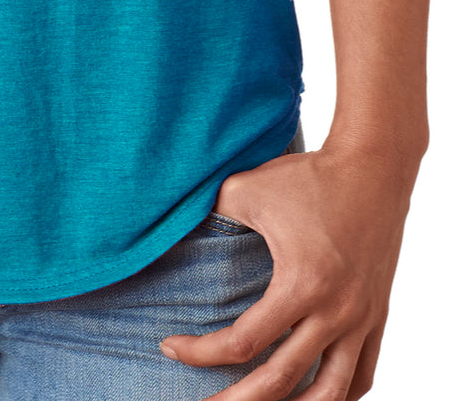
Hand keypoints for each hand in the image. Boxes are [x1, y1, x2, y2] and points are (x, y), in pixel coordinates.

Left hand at [156, 138, 421, 398]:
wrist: (373, 168)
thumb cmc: (307, 177)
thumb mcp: (247, 188)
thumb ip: (210, 214)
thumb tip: (173, 229)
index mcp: (301, 285)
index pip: (243, 342)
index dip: (200, 353)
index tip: (169, 347)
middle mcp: (335, 312)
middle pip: (282, 382)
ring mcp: (361, 319)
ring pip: (331, 393)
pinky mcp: (377, 316)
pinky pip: (362, 374)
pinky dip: (339, 395)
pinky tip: (313, 398)